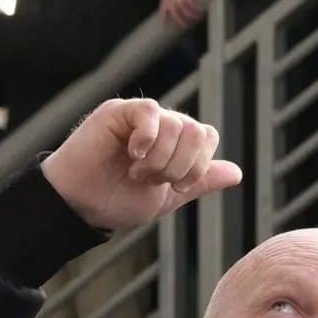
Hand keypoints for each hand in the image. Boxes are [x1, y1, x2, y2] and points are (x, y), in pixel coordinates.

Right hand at [40, 100, 242, 231]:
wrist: (81, 205)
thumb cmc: (116, 200)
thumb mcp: (167, 198)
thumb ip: (199, 182)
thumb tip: (237, 173)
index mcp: (176, 143)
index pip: (207, 136)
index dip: (199, 164)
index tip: (176, 186)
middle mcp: (161, 126)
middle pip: (197, 131)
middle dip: (179, 165)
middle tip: (152, 180)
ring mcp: (140, 116)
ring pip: (176, 125)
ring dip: (159, 159)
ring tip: (135, 173)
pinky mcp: (119, 111)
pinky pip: (149, 111)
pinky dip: (147, 137)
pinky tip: (133, 154)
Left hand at [159, 0, 204, 28]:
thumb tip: (177, 7)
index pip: (162, 8)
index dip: (163, 18)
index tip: (165, 26)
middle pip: (173, 13)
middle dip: (179, 21)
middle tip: (185, 25)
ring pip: (183, 10)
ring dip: (190, 15)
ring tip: (195, 17)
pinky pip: (190, 3)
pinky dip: (194, 9)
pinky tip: (199, 11)